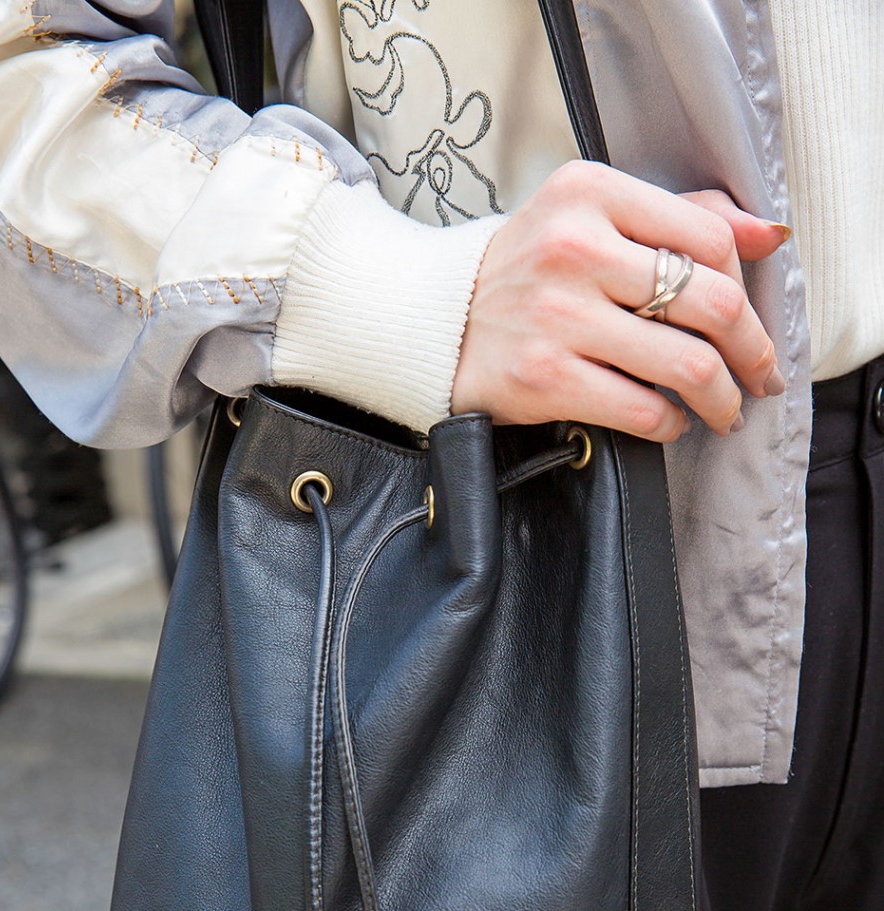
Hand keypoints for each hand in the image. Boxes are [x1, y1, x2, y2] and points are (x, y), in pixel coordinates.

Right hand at [451, 161, 789, 440]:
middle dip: (751, 350)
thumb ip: (680, 217)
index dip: (743, 286)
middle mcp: (574, 247)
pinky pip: (644, 409)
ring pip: (688, 364)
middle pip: (711, 302)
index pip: (709, 238)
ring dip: (722, 397)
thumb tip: (770, 235)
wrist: (434, 322)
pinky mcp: (545, 377)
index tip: (745, 321)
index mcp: (591, 193)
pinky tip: (669, 421)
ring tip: (725, 409)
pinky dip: (670, 423)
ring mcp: (558, 316)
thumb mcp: (591, 217)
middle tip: (759, 375)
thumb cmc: (528, 271)